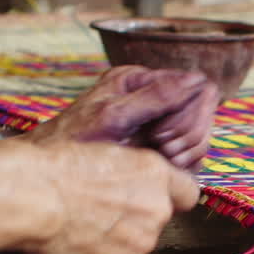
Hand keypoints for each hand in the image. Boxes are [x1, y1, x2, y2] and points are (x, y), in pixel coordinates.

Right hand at [24, 141, 199, 253]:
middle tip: (92, 213)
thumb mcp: (103, 149)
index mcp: (155, 176)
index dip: (167, 196)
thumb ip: (132, 172)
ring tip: (74, 229)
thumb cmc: (53, 167)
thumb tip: (135, 185)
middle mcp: (156, 213)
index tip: (149, 199)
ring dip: (109, 246)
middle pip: (153, 225)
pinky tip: (68, 248)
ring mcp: (136, 249)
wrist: (28, 197)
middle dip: (130, 223)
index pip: (187, 194)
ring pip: (129, 251)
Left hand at [25, 65, 219, 170]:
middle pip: (203, 110)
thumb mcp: (114, 116)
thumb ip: (155, 96)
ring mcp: (157, 122)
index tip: (162, 138)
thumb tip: (196, 80)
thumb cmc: (73, 142)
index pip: (198, 87)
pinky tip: (163, 168)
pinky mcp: (160, 147)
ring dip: (187, 151)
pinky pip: (191, 153)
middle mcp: (152, 96)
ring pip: (199, 134)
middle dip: (188, 134)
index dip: (191, 114)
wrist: (50, 174)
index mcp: (140, 80)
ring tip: (159, 160)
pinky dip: (184, 163)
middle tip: (162, 153)